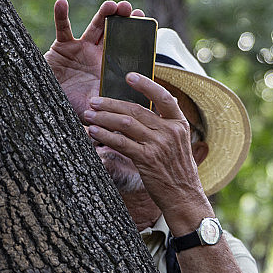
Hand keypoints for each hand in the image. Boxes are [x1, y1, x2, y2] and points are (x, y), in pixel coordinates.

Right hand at [44, 0, 142, 122]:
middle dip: (123, 19)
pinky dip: (61, 15)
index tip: (145, 19)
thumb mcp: (101, 108)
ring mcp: (82, 49)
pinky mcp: (62, 47)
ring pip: (95, 27)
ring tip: (112, 5)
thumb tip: (140, 113)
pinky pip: (62, 28)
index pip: (127, 48)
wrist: (49, 106)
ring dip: (103, 14)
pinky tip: (62, 2)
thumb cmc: (77, 107)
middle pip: (114, 33)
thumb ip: (117, 107)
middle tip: (130, 9)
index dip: (136, 34)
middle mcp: (99, 55)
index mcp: (111, 67)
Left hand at [84, 73, 209, 233]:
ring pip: (126, 124)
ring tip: (88, 115)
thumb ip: (164, 127)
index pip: (163, 96)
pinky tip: (93, 132)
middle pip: (136, 109)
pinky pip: (121, 142)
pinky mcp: (146, 159)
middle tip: (94, 101)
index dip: (146, 84)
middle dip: (111, 103)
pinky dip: (104, 136)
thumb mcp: (179, 144)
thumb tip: (142, 113)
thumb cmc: (178, 171)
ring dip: (103, 118)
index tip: (129, 76)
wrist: (184, 196)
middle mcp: (170, 131)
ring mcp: (159, 145)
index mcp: (179, 124)